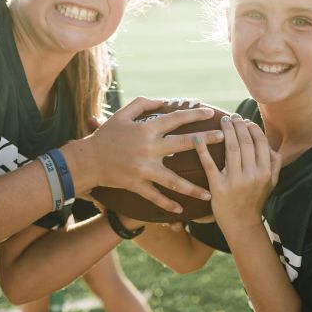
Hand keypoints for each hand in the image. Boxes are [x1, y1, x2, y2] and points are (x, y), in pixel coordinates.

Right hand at [80, 97, 225, 214]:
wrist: (87, 160)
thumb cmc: (106, 135)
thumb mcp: (123, 114)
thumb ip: (144, 104)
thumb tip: (165, 102)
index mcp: (146, 130)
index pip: (176, 119)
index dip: (194, 114)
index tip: (210, 112)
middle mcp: (148, 149)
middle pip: (183, 144)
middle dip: (206, 142)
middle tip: (224, 140)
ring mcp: (143, 169)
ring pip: (174, 180)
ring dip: (193, 188)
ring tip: (210, 193)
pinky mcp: (137, 185)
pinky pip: (156, 197)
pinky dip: (168, 204)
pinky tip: (182, 210)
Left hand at [194, 114, 280, 231]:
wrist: (242, 224)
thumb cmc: (255, 200)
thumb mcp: (271, 183)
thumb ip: (274, 163)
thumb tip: (270, 144)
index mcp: (265, 172)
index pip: (260, 142)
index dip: (252, 128)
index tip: (245, 121)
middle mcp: (252, 175)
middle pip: (245, 142)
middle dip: (238, 125)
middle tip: (232, 116)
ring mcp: (235, 181)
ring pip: (230, 148)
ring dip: (226, 131)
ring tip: (222, 121)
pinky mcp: (218, 187)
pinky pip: (210, 164)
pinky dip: (203, 149)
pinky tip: (198, 137)